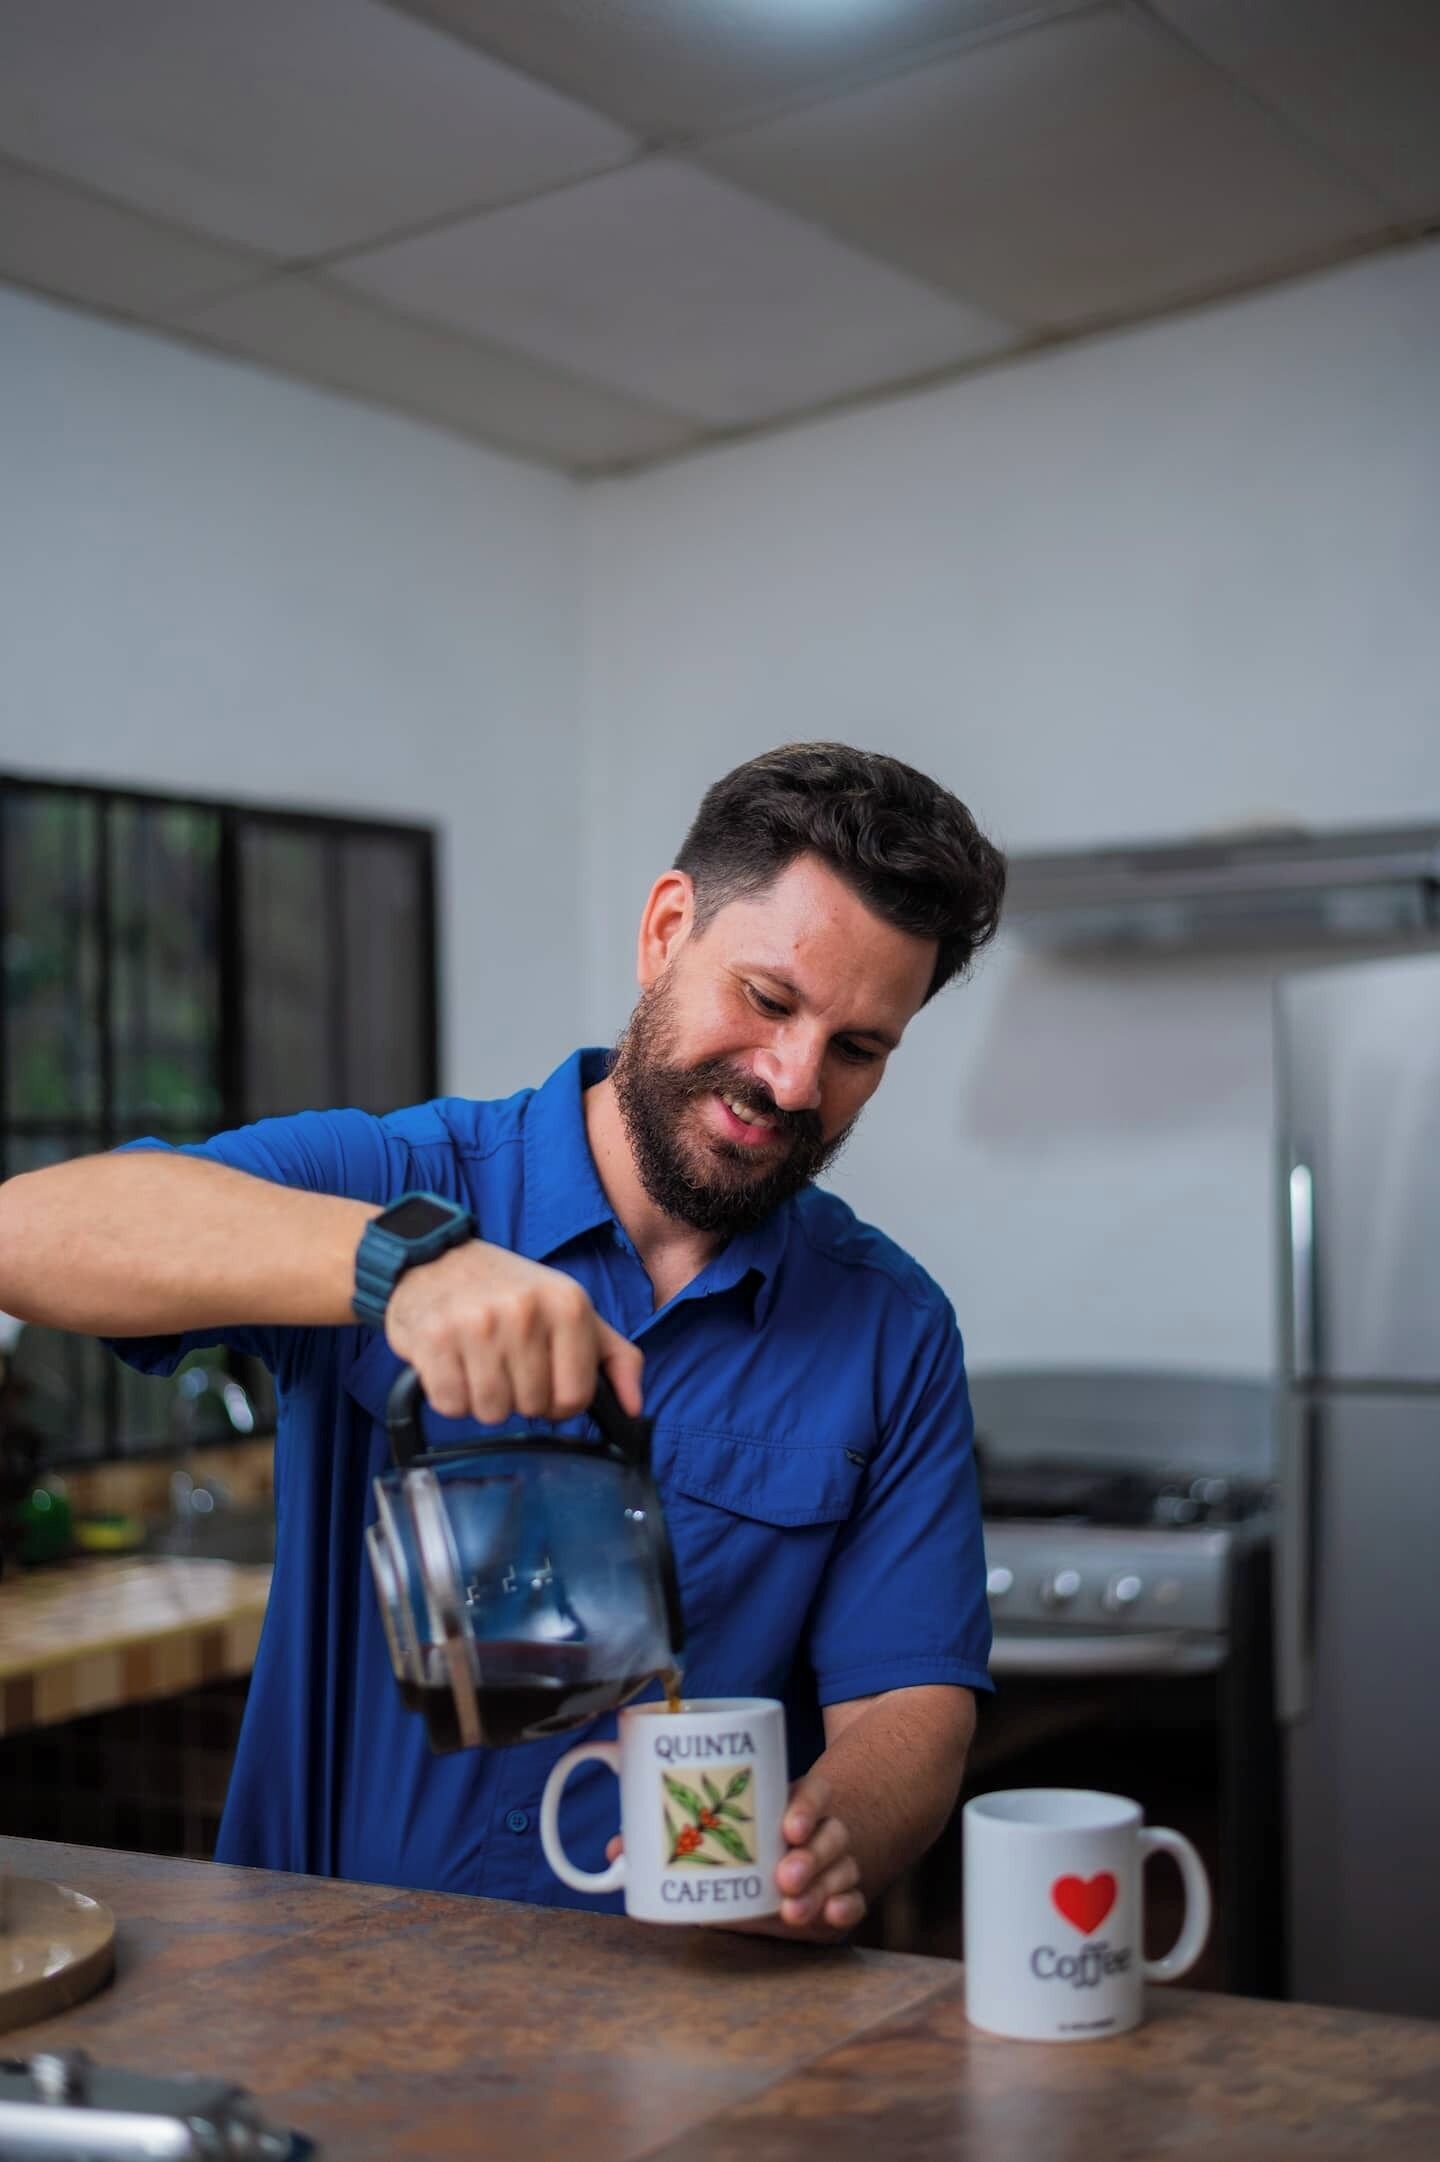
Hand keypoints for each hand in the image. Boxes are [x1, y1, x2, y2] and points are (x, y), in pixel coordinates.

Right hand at [385, 1239, 642, 1423]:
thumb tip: (634, 1408)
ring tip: (479, 1364)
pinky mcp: (435, 1339)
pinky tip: (453, 1365)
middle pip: (531, 1407)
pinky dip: (450, 1396)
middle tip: (505, 1366)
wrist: (438, 1259)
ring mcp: (477, 1324)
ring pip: (491, 1411)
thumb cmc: (510, 1291)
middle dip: (518, 1398)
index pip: (575, 1397)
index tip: (544, 1383)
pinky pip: (450, 1405)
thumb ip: (616, 1357)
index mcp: (568, 1304)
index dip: (559, 1403)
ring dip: (483, 1400)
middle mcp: (525, 1311)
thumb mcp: (571, 1310)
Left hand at [602, 1770, 864, 1942]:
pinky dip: (847, 1906)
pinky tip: (833, 1915)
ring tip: (793, 1908)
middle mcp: (821, 1831)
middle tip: (783, 1876)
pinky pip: (856, 1899)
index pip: (813, 1794)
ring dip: (821, 1888)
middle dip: (808, 1857)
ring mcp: (838, 1863)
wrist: (801, 1850)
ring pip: (843, 1868)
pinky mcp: (843, 1896)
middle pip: (829, 1835)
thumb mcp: (723, 1829)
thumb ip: (675, 1839)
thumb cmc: (747, 1841)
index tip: (786, 1826)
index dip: (805, 1807)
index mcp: (795, 1804)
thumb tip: (617, 1850)